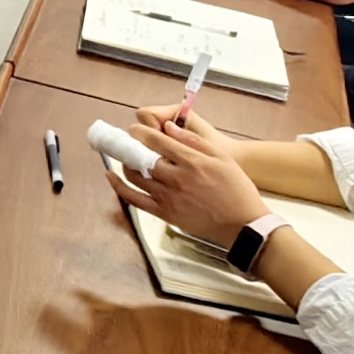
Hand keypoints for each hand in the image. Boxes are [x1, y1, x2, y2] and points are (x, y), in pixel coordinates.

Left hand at [108, 109, 273, 245]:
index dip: (141, 132)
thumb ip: (193, 141)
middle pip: (142, 157)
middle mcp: (175, 178)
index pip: (156, 141)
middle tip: (128, 142)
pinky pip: (134, 199)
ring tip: (127, 157)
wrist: (242, 224)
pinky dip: (119, 186)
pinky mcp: (164, 213)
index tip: (134, 129)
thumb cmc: (236, 190)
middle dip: (131, 147)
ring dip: (126, 163)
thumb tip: (169, 128)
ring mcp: (168, 197)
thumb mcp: (222, 158)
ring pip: (135, 176)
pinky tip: (111, 176)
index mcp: (191, 162)